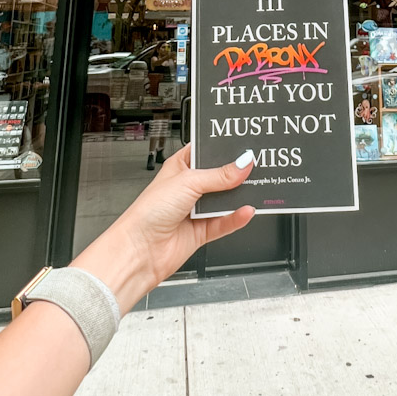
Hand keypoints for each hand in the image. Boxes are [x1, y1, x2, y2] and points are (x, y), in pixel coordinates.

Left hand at [72, 145, 253, 312]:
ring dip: (238, 196)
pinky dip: (236, 218)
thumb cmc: (148, 212)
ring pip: (225, 200)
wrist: (139, 251)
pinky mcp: (201, 231)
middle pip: (221, 176)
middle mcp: (189, 188)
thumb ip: (219, 175)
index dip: (224, 148)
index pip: (207, 151)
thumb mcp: (188, 183)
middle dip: (237, 173)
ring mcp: (196, 210)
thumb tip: (243, 164)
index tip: (245, 144)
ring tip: (258, 187)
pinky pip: (225, 223)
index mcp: (181, 167)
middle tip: (257, 165)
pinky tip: (246, 211)